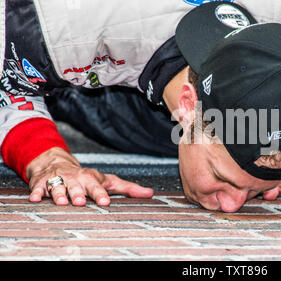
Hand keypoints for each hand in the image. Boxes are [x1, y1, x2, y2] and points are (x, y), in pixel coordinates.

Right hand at [26, 147, 153, 205]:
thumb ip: (128, 188)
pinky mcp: (42, 183)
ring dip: (59, 193)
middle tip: (81, 201)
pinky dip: (36, 192)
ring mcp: (58, 180)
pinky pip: (38, 188)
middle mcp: (75, 179)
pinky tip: (36, 199)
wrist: (56, 162)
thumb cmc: (86, 177)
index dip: (101, 194)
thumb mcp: (108, 181)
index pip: (97, 187)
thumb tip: (150, 193)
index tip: (105, 202)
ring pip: (58, 187)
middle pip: (77, 187)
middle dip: (79, 193)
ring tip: (61, 202)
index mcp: (91, 179)